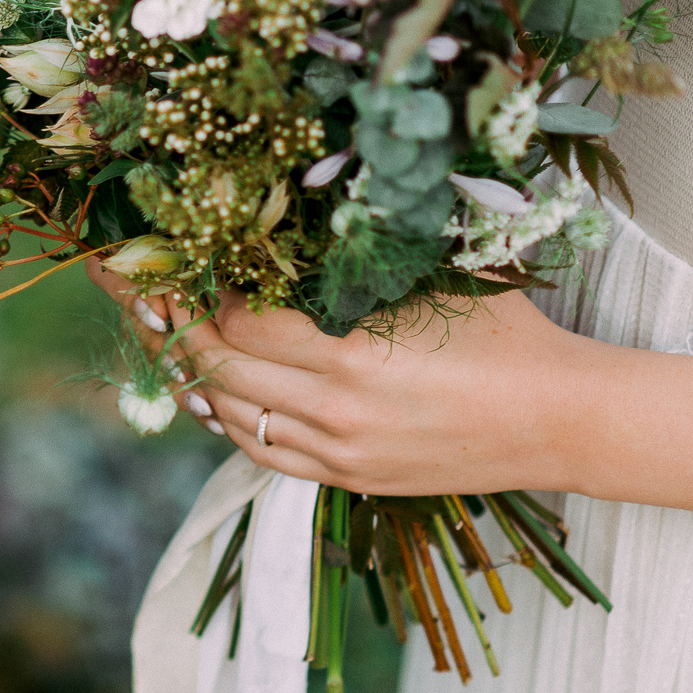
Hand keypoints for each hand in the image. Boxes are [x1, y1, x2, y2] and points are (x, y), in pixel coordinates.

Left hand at [90, 264, 587, 496]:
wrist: (562, 419)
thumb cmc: (509, 333)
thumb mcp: (439, 274)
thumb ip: (365, 255)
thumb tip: (296, 214)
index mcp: (353, 355)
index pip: (240, 322)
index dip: (205, 290)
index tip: (187, 258)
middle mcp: (333, 411)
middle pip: (217, 367)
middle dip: (167, 324)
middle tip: (131, 286)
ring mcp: (336, 452)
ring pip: (228, 415)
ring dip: (191, 373)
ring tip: (163, 332)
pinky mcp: (347, 478)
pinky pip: (259, 451)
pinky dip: (226, 418)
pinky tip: (211, 389)